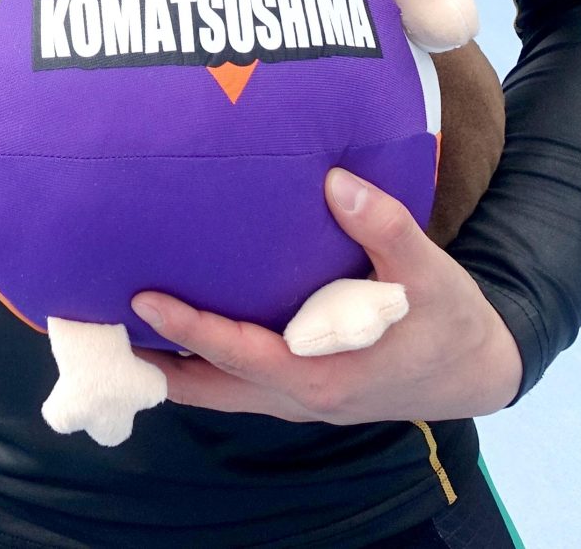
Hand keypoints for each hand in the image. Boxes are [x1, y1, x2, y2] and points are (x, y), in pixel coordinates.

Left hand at [130, 168, 521, 424]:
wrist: (480, 368)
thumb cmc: (449, 321)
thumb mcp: (428, 273)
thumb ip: (384, 226)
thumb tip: (336, 180)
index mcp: (323, 375)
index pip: (239, 355)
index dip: (189, 328)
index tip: (142, 298)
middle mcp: (302, 397)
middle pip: (210, 390)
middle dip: (155, 364)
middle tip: (100, 330)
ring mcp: (301, 400)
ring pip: (220, 393)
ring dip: (175, 367)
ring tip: (123, 331)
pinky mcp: (305, 390)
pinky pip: (239, 385)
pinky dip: (204, 364)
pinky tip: (180, 330)